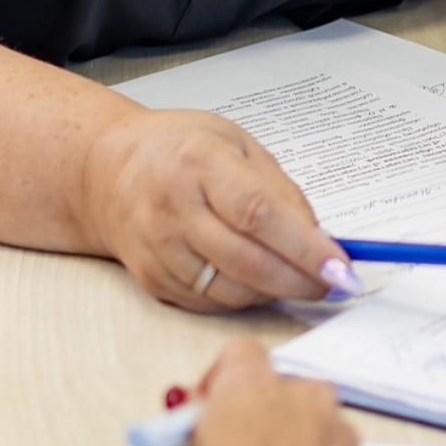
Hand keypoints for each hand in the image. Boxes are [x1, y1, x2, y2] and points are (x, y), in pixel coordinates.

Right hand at [84, 108, 348, 310]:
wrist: (106, 172)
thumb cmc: (177, 149)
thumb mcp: (236, 143)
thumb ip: (278, 189)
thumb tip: (318, 237)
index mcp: (200, 163)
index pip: (259, 212)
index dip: (304, 246)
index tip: (339, 266)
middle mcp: (173, 209)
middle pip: (247, 261)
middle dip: (300, 280)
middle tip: (333, 284)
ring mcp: (159, 249)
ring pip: (230, 291)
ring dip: (275, 292)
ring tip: (297, 277)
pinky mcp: (153, 280)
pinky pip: (210, 302)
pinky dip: (244, 298)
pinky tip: (258, 280)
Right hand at [158, 339, 380, 445]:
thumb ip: (183, 439)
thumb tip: (191, 434)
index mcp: (251, 390)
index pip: (240, 355)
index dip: (222, 382)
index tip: (211, 410)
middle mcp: (304, 400)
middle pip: (286, 390)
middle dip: (266, 415)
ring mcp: (342, 436)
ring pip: (321, 427)